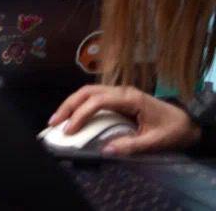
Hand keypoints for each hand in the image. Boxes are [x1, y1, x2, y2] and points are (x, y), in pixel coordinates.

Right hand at [49, 84, 200, 155]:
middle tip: (53, 122)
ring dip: (71, 103)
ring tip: (58, 119)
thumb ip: (131, 145)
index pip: (97, 101)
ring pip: (88, 92)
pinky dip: (79, 104)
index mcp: (129, 98)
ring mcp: (119, 92)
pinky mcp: (118, 98)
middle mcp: (121, 91)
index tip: (69, 130)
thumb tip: (105, 150)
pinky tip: (73, 116)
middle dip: (68, 106)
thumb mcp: (155, 141)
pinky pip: (94, 97)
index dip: (80, 114)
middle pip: (87, 92)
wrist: (186, 121)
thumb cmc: (172, 130)